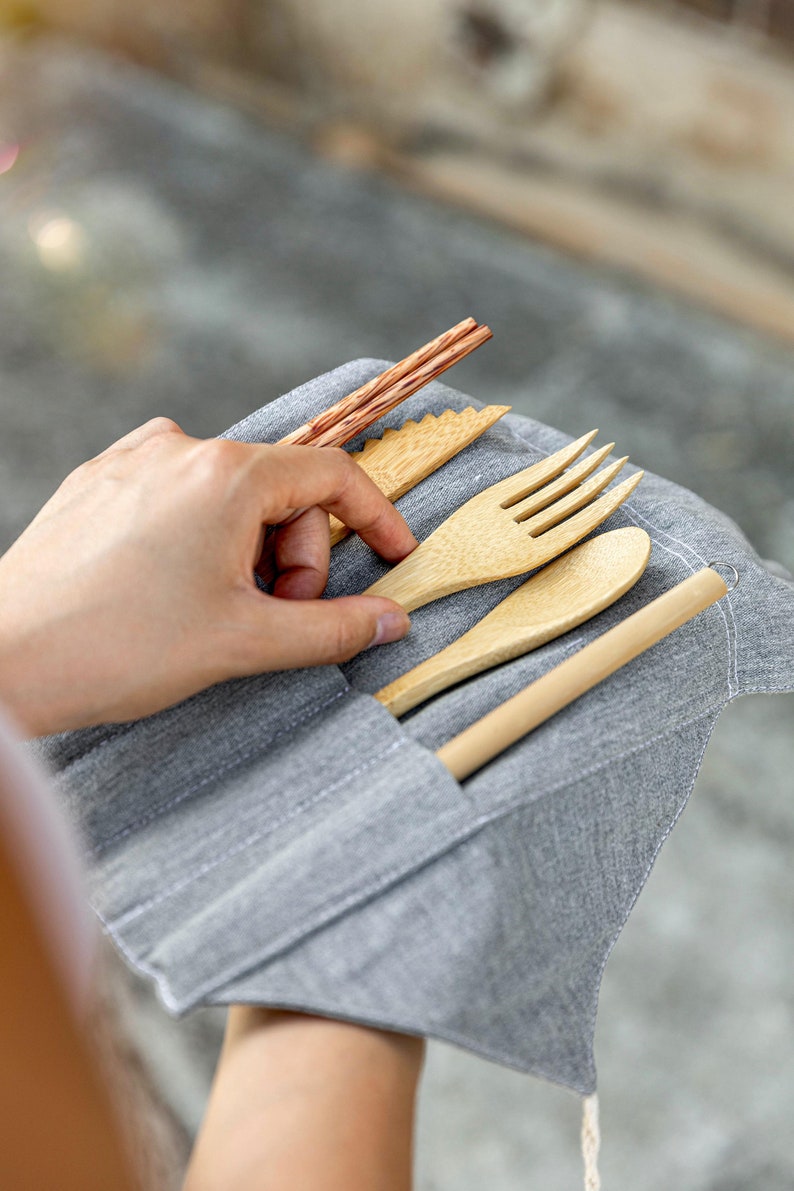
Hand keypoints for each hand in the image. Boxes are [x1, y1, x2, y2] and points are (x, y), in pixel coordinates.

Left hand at [0, 418, 416, 735]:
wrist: (7, 659)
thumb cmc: (120, 647)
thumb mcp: (246, 642)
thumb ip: (334, 628)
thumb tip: (390, 620)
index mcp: (227, 474)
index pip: (333, 476)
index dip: (376, 517)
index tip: (395, 556)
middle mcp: (180, 449)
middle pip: (280, 493)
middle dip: (293, 559)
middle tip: (271, 618)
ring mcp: (133, 460)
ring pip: (229, 497)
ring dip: (245, 553)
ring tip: (211, 610)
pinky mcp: (100, 481)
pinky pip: (178, 497)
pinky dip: (199, 539)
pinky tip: (170, 589)